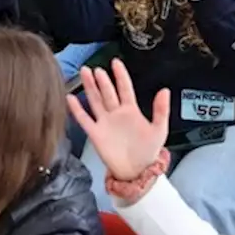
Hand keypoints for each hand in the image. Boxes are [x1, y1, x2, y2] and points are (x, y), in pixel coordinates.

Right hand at [67, 59, 168, 185]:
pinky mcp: (96, 134)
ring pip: (95, 101)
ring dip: (90, 87)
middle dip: (102, 80)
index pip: (124, 88)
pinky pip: (84, 119)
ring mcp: (105, 123)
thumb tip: (165, 91)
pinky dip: (77, 109)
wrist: (137, 172)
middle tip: (95, 68)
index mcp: (131, 111)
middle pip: (107, 92)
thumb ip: (161, 110)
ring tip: (84, 73)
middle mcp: (116, 114)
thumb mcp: (159, 129)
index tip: (116, 62)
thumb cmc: (148, 152)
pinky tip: (70, 98)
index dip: (120, 75)